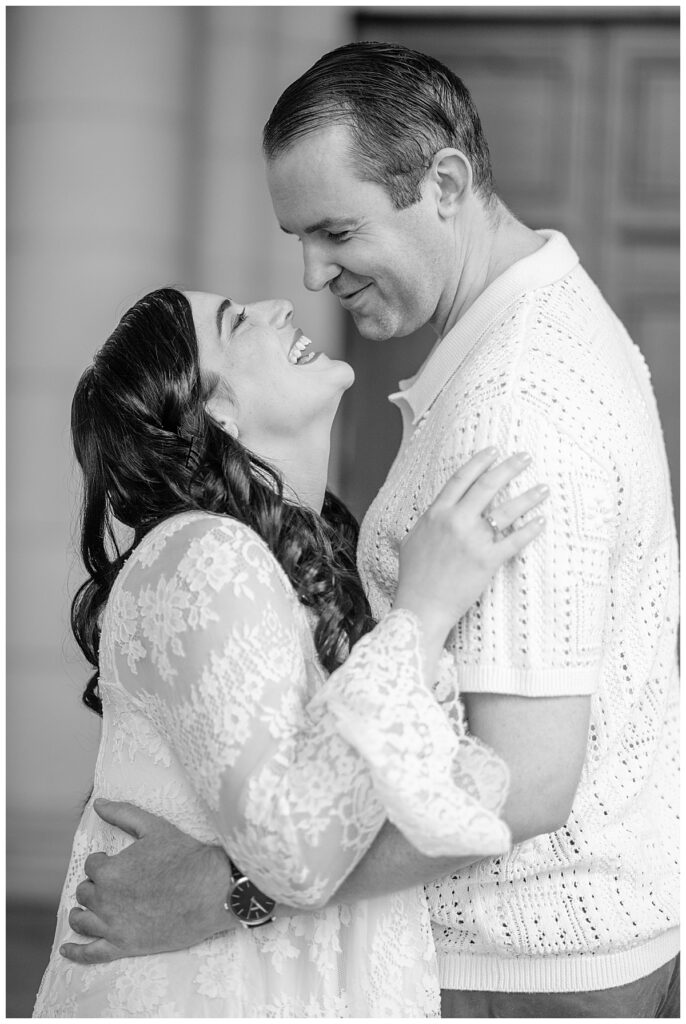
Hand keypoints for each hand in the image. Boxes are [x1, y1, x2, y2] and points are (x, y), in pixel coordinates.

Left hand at [60, 799, 234, 963]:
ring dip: (81, 913)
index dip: (104, 862)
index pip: (92, 866)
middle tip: (115, 884)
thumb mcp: (153, 827)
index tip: (116, 863)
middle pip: (86, 892)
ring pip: (82, 920)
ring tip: (85, 911)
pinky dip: (75, 952)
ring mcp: (114, 926)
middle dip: (96, 886)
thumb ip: (122, 813)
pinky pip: (91, 953)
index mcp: (109, 870)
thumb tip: (97, 803)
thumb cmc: (185, 855)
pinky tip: (66, 949)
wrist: (211, 889)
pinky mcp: (125, 946)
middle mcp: (105, 899)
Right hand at [394, 448, 546, 646]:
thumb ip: (426, 523)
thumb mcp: (413, 541)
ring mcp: (473, 541)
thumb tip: (433, 514)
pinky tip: (541, 521)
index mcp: (436, 514)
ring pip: (506, 510)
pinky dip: (530, 530)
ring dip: (528, 496)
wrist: (421, 606)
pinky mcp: (487, 561)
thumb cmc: (414, 577)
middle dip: (509, 467)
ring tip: (543, 488)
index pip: (461, 479)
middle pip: (487, 486)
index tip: (494, 450)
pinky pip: (514, 541)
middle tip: (525, 457)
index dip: (479, 462)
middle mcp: (455, 522)